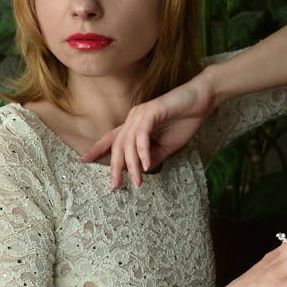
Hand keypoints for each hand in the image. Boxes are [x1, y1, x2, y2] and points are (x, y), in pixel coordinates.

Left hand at [81, 71, 215, 188]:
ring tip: (138, 182)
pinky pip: (141, 135)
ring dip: (133, 165)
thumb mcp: (167, 146)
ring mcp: (140, 114)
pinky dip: (143, 151)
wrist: (202, 101)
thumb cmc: (185, 120)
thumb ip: (152, 157)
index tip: (84, 160)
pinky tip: (147, 165)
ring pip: (128, 143)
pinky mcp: (151, 112)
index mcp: (135, 125)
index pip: (111, 138)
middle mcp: (133, 118)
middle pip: (116, 145)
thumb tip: (141, 171)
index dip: (97, 149)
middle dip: (114, 166)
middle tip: (115, 185)